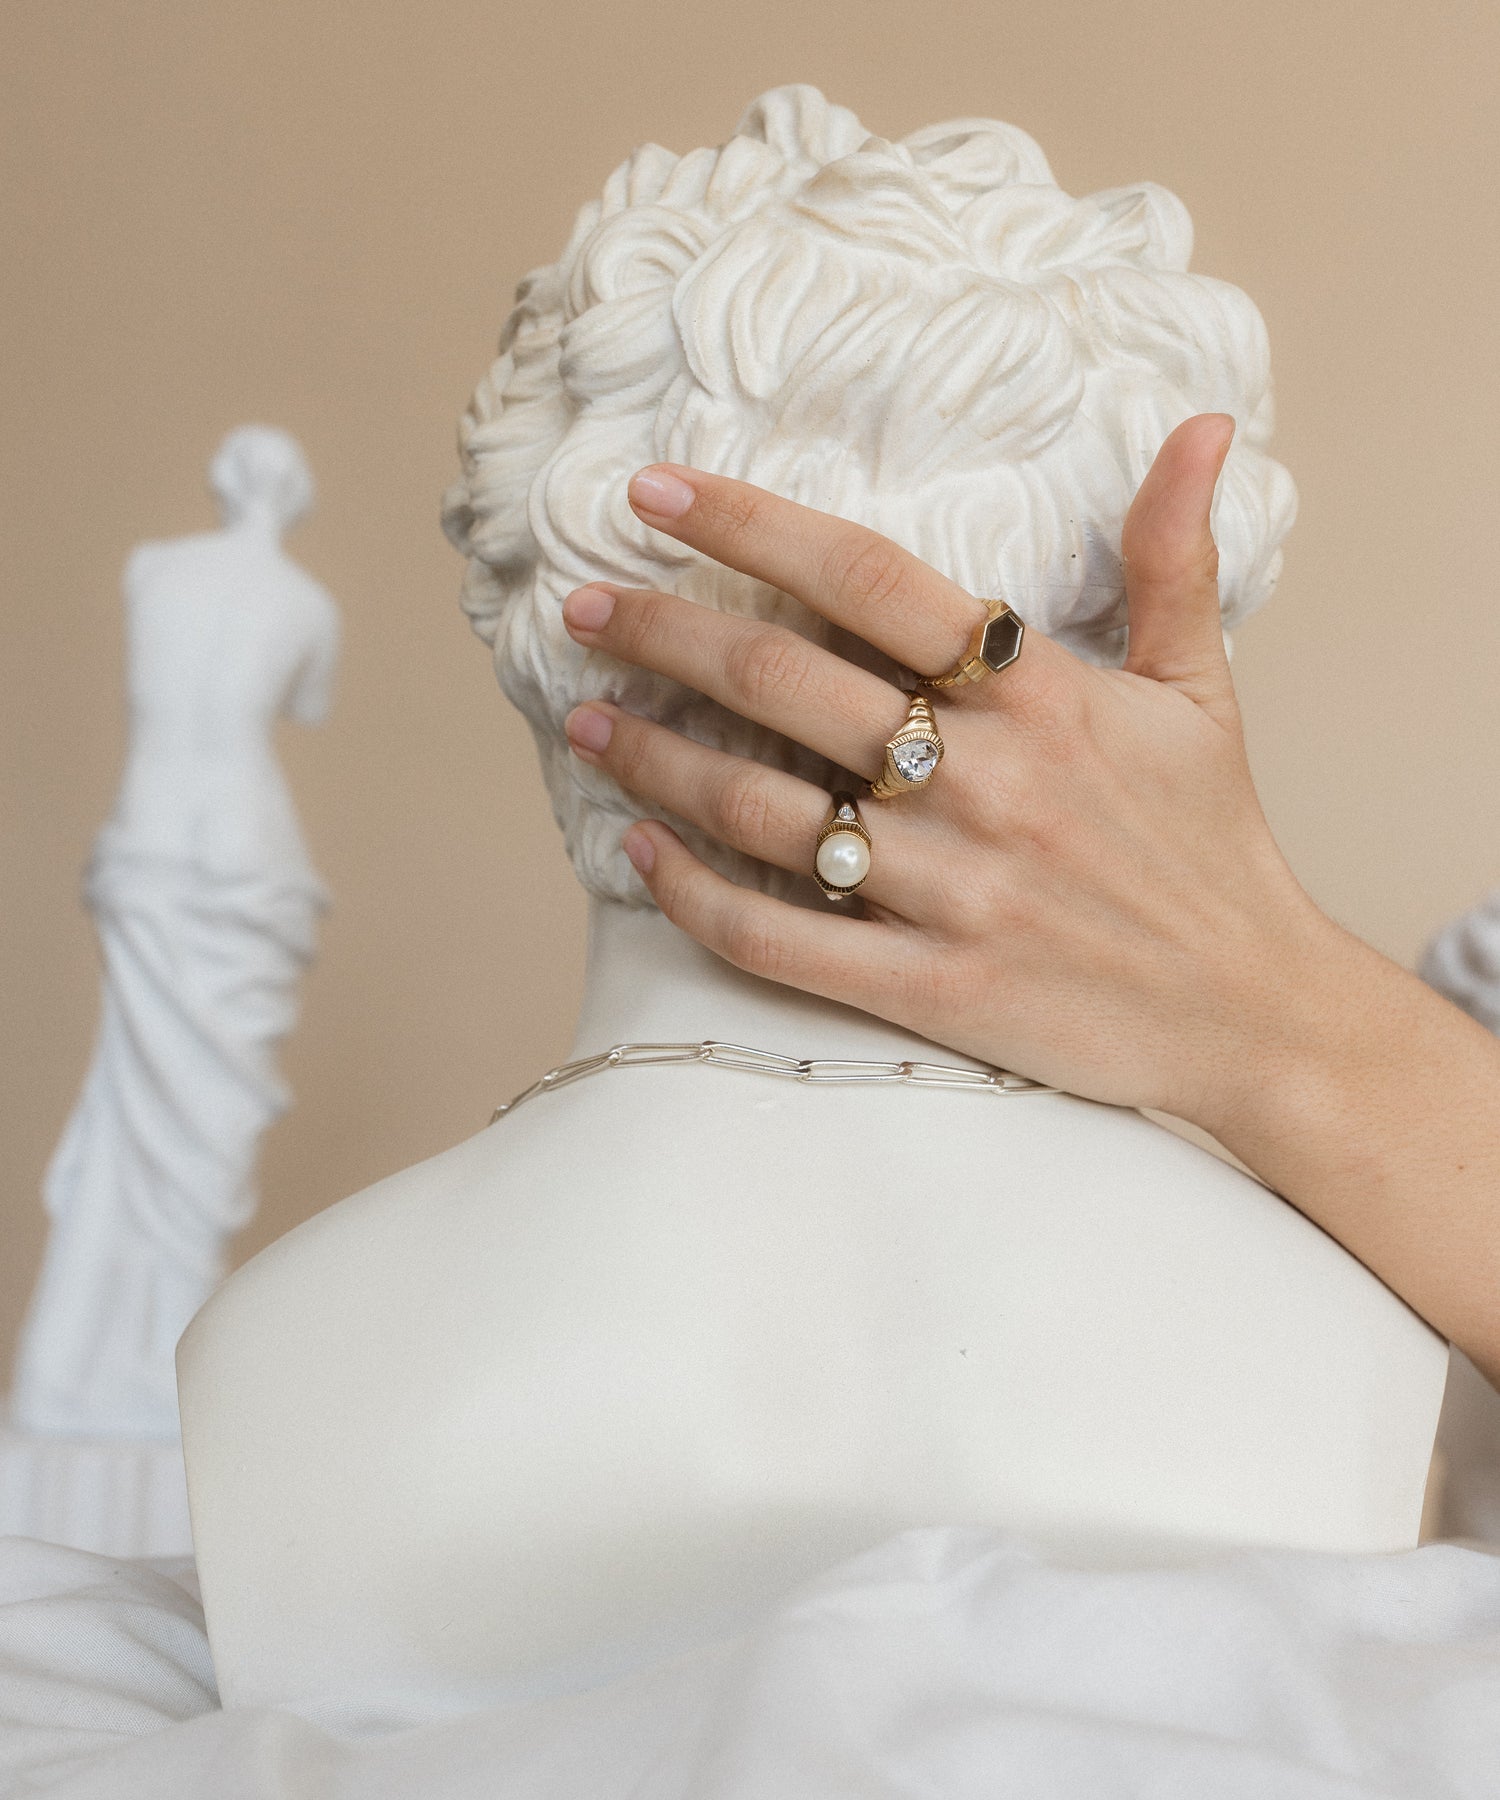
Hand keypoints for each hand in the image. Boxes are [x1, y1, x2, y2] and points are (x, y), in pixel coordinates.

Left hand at [558, 413, 1337, 1133]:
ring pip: (764, 811)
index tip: (658, 492)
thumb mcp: (1203, 690)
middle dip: (665, 632)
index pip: (870, 579)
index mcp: (1044, 696)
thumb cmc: (1213, 844)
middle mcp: (987, 782)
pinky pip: (781, 941)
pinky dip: (697, 898)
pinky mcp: (934, 989)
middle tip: (584, 605)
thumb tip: (1201, 422)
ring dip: (655, 760)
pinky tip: (642, 853)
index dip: (752, 525)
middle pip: (786, 682)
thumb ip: (1172, 557)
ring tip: (581, 724)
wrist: (1253, 1012)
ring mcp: (955, 892)